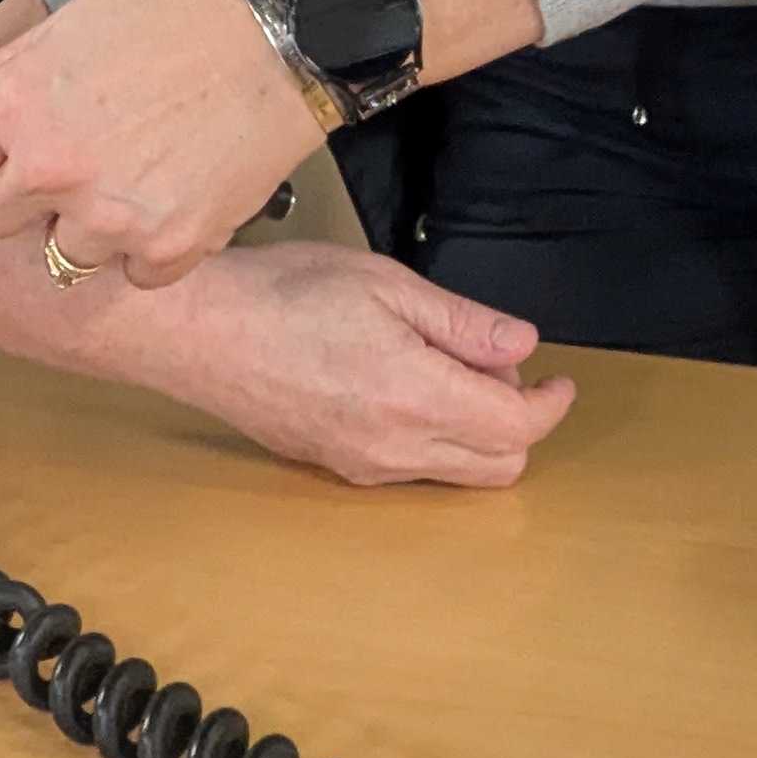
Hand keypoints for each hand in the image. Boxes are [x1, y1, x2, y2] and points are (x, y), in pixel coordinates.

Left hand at [0, 0, 319, 288]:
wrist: (271, 48)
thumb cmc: (170, 28)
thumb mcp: (63, 28)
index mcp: (18, 110)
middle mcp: (55, 171)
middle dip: (12, 195)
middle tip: (59, 161)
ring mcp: (112, 218)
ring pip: (58, 254)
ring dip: (82, 224)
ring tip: (124, 172)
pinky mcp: (167, 249)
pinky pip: (129, 274)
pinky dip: (143, 246)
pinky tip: (163, 195)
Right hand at [150, 245, 574, 486]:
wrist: (197, 330)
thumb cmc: (282, 294)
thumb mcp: (387, 285)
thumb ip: (463, 322)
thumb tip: (521, 344)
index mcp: (417, 398)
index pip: (518, 427)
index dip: (550, 403)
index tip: (558, 378)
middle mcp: (395, 448)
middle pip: (498, 466)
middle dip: (516, 420)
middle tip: (491, 361)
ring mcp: (362, 465)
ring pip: (454, 473)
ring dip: (473, 431)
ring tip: (439, 364)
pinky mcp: (335, 466)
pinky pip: (409, 469)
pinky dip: (430, 438)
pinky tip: (400, 385)